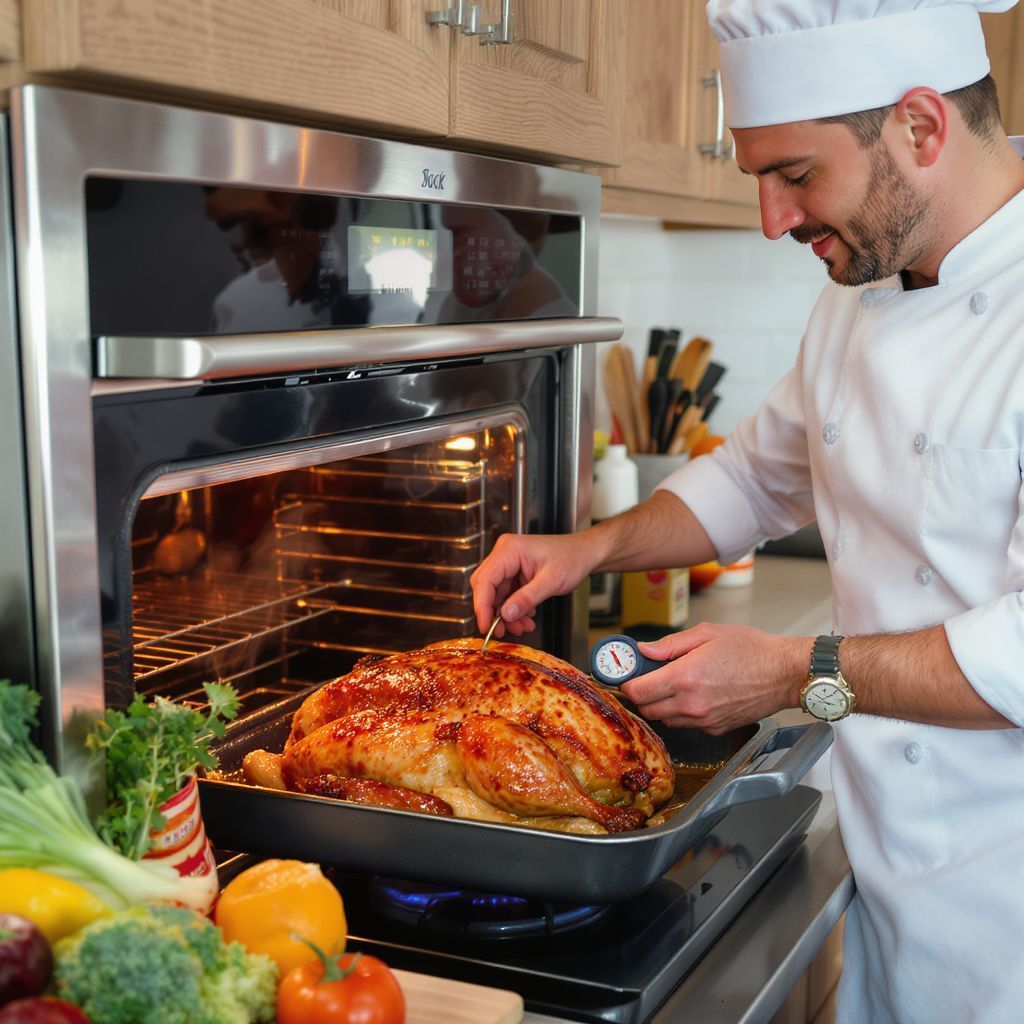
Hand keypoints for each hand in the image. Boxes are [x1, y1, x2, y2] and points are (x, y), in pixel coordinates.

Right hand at [470, 532, 597, 636]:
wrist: (585, 553)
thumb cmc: (572, 558)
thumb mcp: (551, 581)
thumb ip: (527, 598)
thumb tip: (506, 615)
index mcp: (509, 550)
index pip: (485, 580)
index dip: (482, 606)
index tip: (486, 626)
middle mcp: (505, 554)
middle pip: (485, 587)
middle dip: (493, 612)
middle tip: (501, 631)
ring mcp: (509, 563)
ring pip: (496, 594)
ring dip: (507, 613)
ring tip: (521, 627)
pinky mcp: (514, 572)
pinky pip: (507, 594)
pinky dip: (514, 608)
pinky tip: (526, 618)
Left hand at [620, 623, 809, 733]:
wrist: (784, 673)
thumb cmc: (751, 650)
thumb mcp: (706, 634)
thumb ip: (669, 645)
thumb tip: (644, 651)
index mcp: (685, 678)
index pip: (638, 691)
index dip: (628, 682)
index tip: (628, 675)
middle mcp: (691, 704)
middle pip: (647, 709)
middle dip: (643, 694)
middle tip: (650, 677)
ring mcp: (704, 720)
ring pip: (666, 719)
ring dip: (662, 704)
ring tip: (676, 683)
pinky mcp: (715, 729)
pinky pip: (687, 724)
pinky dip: (684, 712)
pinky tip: (697, 694)